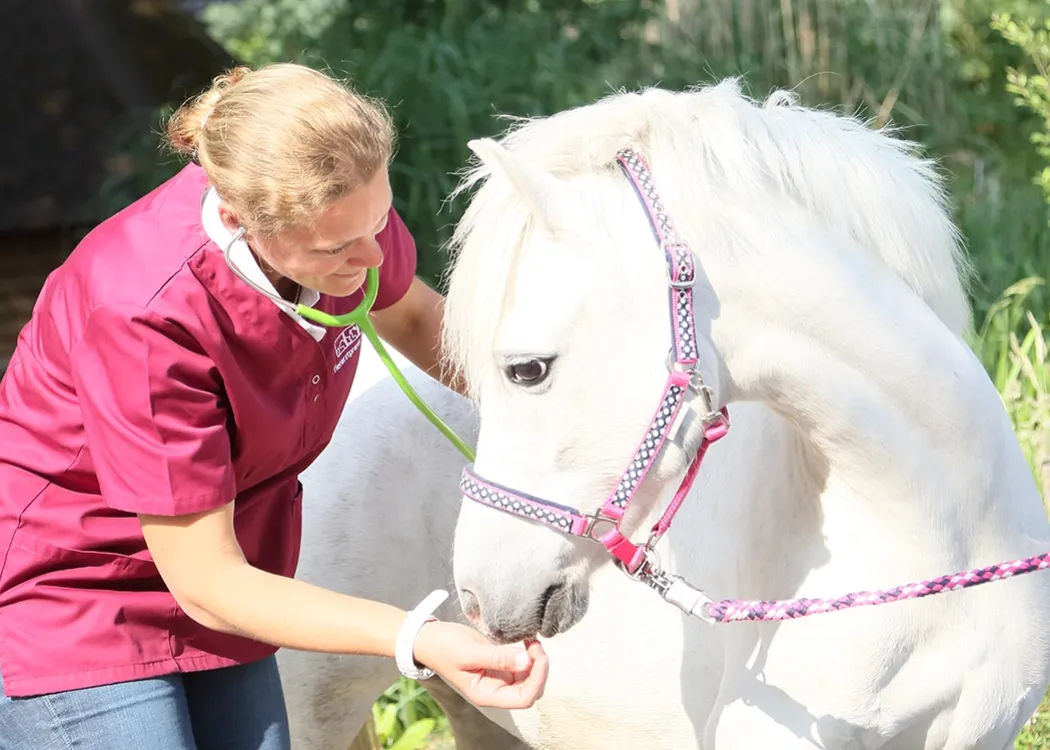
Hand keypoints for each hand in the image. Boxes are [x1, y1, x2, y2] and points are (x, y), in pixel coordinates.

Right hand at [413, 621, 547, 708]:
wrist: (430, 638)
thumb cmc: (444, 648)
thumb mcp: (470, 653)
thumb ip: (498, 658)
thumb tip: (527, 660)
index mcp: (487, 694)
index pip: (524, 698)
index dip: (537, 679)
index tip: (537, 655)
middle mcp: (496, 690)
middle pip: (530, 688)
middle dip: (539, 668)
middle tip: (534, 644)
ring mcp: (498, 677)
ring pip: (529, 676)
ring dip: (535, 660)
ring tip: (531, 640)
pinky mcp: (499, 664)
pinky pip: (522, 664)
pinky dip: (529, 654)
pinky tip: (526, 640)